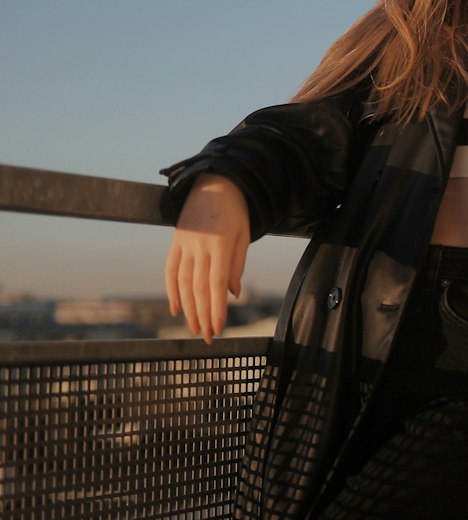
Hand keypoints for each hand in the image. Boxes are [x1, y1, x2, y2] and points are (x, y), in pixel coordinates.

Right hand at [164, 174, 249, 342]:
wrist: (213, 182)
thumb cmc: (235, 211)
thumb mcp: (244, 235)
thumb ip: (237, 265)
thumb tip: (232, 294)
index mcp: (221, 245)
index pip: (217, 284)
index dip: (217, 309)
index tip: (219, 328)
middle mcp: (200, 246)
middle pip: (199, 288)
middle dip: (203, 315)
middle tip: (208, 337)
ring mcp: (185, 244)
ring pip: (183, 282)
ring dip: (188, 308)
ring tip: (194, 328)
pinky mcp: (175, 241)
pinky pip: (170, 269)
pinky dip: (171, 290)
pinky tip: (175, 308)